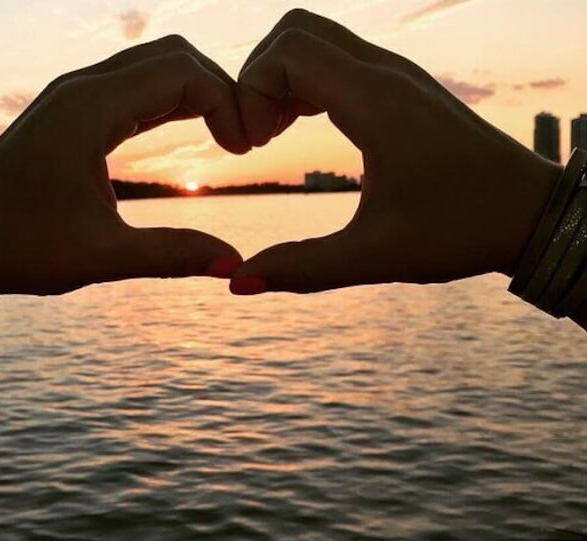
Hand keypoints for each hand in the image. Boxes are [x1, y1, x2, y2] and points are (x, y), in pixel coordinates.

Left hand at [0, 36, 250, 299]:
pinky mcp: (68, 110)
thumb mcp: (101, 257)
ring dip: (195, 90)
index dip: (229, 103)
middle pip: (172, 54)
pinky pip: (131, 84)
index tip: (244, 151)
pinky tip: (190, 129)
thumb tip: (234, 264)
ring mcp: (71, 95)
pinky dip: (169, 98)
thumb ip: (171, 255)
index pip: (183, 71)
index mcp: (88, 110)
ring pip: (152, 64)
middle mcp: (80, 88)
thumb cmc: (16, 247)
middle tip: (242, 139)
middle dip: (219, 87)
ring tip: (226, 136)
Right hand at [230, 10, 562, 294]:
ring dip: (279, 77)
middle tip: (255, 136)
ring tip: (271, 134)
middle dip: (257, 76)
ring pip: (314, 38)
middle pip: (294, 31)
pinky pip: (335, 56)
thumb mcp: (376, 256)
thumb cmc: (462, 230)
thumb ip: (302, 269)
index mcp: (377, 102)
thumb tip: (239, 281)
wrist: (530, 213)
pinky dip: (303, 81)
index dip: (249, 92)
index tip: (250, 147)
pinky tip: (298, 127)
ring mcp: (395, 73)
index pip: (286, 53)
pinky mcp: (399, 84)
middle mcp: (385, 73)